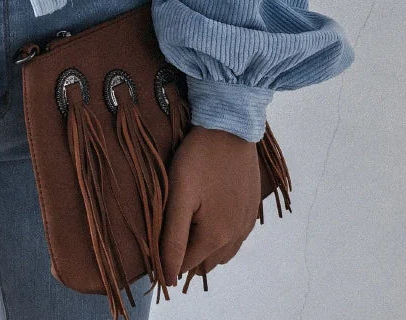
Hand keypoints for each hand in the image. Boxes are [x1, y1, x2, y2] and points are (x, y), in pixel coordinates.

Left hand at [159, 124, 260, 284]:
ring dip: (204, 248)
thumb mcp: (179, 196)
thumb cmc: (199, 159)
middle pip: (206, 262)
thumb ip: (172, 238)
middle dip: (186, 256)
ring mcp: (247, 223)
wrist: (230, 128)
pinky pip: (236, 236)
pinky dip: (221, 236)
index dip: (167, 261)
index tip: (153, 246)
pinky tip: (209, 216)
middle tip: (167, 233)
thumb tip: (167, 277)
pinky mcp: (252, 209)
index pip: (185, 266)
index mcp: (215, 237)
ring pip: (223, 252)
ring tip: (186, 225)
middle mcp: (235, 236)